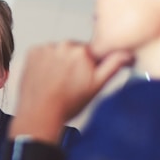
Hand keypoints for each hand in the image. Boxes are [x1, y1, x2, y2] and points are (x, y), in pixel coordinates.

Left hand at [13, 41, 131, 138]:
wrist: (40, 114)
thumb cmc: (67, 104)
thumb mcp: (96, 86)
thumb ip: (113, 65)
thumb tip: (127, 53)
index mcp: (83, 51)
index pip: (91, 52)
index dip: (89, 65)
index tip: (83, 76)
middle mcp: (64, 45)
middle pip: (74, 50)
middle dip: (73, 63)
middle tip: (69, 82)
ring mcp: (46, 48)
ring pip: (58, 51)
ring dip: (58, 62)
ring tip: (56, 82)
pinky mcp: (32, 52)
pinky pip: (42, 53)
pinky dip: (44, 62)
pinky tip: (45, 77)